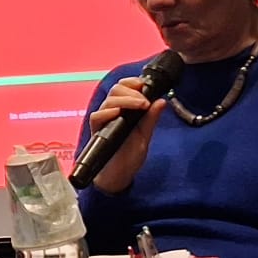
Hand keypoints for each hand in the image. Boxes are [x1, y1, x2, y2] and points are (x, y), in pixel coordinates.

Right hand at [85, 77, 166, 193]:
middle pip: (115, 90)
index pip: (124, 87)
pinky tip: (118, 113)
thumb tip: (161, 100)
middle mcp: (112, 112)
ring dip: (124, 100)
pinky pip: (97, 116)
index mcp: (124, 110)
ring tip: (139, 106)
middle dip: (130, 91)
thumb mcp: (145, 135)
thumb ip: (151, 118)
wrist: (120, 175)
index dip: (132, 82)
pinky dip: (107, 112)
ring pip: (108, 101)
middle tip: (143, 102)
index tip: (143, 85)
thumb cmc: (130, 156)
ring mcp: (104, 121)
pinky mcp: (97, 131)